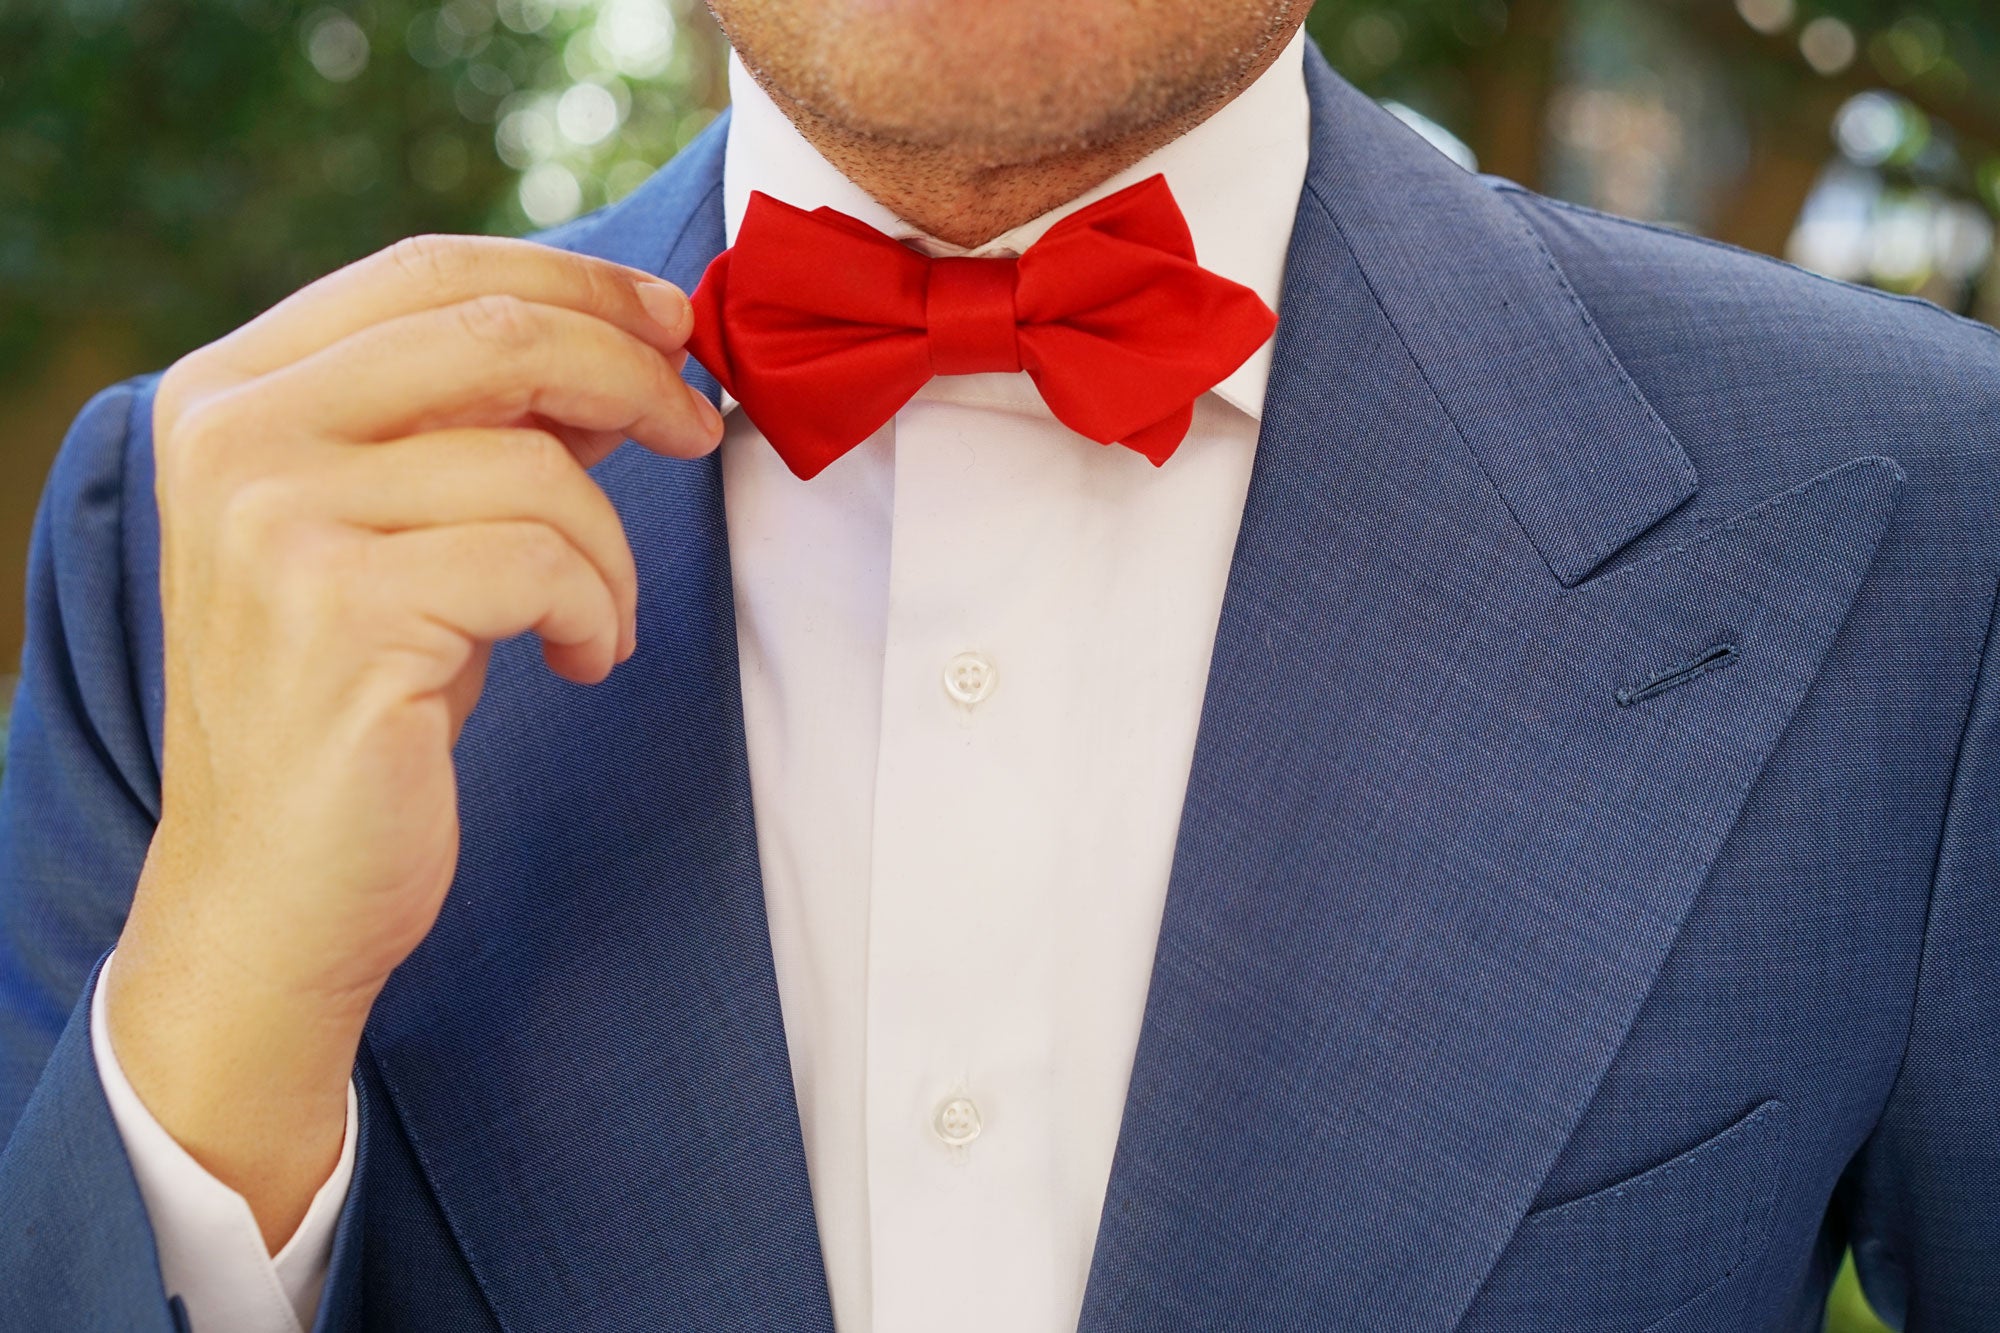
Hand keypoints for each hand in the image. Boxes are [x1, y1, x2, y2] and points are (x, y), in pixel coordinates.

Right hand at [102, 234, 721, 1248]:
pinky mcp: (338, 611)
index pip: (429, 272)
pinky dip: (596, 612)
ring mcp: (274, 520)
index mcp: (233, 392)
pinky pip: (542, 562)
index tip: (670, 320)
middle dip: (630, 372)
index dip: (572, 280)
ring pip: (535, 464)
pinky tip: (577, 663)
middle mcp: (233, 435)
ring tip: (597, 622)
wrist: (276, 892)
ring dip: (612, 549)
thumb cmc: (360, 706)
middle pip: (490, 333)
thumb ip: (482, 429)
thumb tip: (628, 345)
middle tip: (699, 429)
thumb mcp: (410, 535)